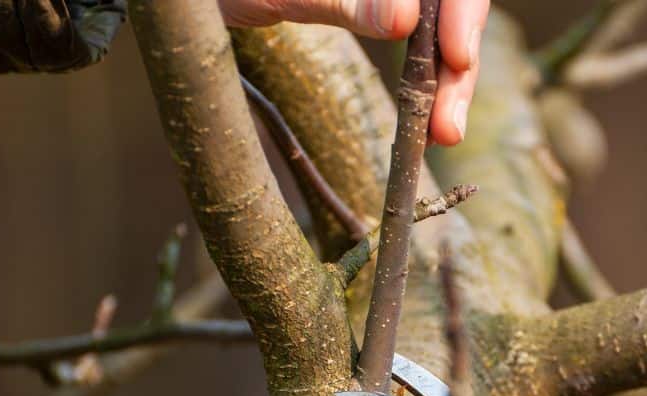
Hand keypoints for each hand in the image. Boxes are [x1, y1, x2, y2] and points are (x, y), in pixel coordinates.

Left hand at [219, 0, 488, 144]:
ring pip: (436, 28)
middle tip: (447, 126)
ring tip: (441, 131)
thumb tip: (404, 21)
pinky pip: (415, 40)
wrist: (184, 6)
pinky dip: (422, 78)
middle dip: (455, 64)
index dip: (462, 13)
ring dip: (443, 80)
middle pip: (450, 4)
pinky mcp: (373, 6)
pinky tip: (424, 114)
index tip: (456, 58)